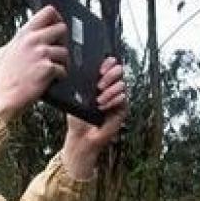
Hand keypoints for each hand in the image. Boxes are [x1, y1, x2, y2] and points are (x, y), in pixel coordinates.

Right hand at [0, 6, 68, 121]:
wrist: (0, 99)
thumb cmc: (1, 80)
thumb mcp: (3, 54)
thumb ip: (16, 43)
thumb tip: (23, 39)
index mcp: (23, 35)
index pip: (47, 12)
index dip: (57, 17)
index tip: (57, 24)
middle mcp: (33, 41)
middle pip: (62, 28)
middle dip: (62, 41)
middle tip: (56, 52)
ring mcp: (41, 54)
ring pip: (64, 52)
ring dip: (60, 63)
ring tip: (50, 71)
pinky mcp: (47, 68)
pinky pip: (63, 69)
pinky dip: (59, 77)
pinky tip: (50, 81)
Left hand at [62, 56, 127, 178]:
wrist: (81, 136)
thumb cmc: (77, 118)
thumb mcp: (76, 97)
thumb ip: (81, 83)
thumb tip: (80, 69)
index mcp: (99, 82)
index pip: (109, 65)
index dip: (108, 63)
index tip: (100, 68)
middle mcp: (110, 88)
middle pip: (119, 71)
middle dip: (110, 75)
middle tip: (99, 84)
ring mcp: (118, 97)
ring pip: (122, 84)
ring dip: (110, 91)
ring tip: (98, 100)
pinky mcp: (123, 108)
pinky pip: (123, 98)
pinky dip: (112, 101)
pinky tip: (102, 107)